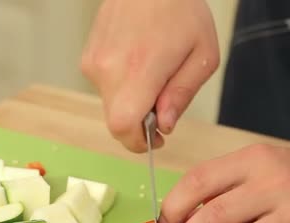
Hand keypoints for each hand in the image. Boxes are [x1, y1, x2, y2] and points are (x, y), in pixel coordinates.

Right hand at [81, 0, 219, 151]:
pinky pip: (104, 87)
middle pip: (116, 120)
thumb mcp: (202, 56)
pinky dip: (121, 85)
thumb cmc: (179, 10)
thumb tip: (164, 124)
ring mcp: (93, 64)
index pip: (123, 126)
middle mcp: (109, 69)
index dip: (137, 142)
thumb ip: (182, 95)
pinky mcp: (87, 59)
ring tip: (150, 69)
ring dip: (130, 100)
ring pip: (110, 104)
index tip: (154, 138)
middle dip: (139, 120)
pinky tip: (136, 60)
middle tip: (161, 97)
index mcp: (140, 70)